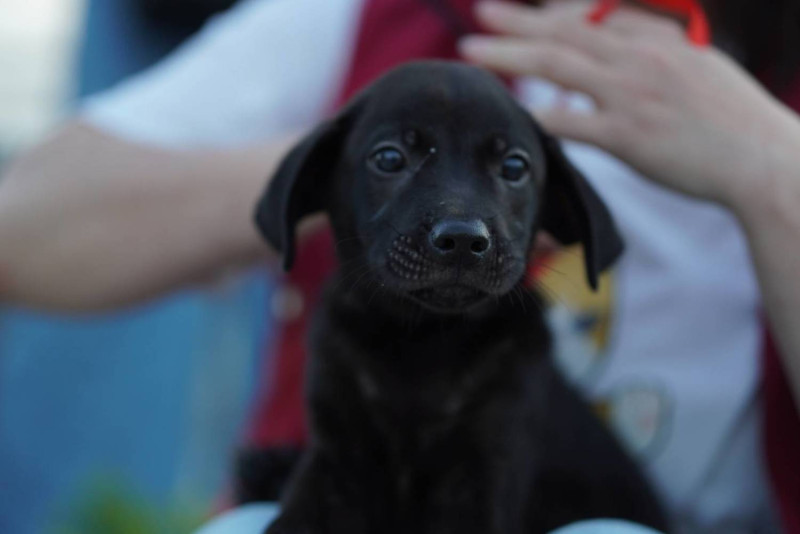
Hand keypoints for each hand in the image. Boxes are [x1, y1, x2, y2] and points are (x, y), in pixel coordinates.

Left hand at [459, 1, 799, 211]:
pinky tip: (512, 110)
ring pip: (558, 65)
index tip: (526, 10)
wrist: (763, 159)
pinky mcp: (628, 136)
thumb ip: (658, 55)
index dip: (555, 10)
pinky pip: (572, 121)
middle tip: (481, 12)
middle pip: (566, 31)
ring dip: (510, 55)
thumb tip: (623, 51)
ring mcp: (632, 95)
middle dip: (519, 20)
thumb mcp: (700, 68)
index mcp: (658, 40)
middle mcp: (641, 59)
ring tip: (473, 50)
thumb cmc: (734, 120)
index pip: (596, 14)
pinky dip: (539, 114)